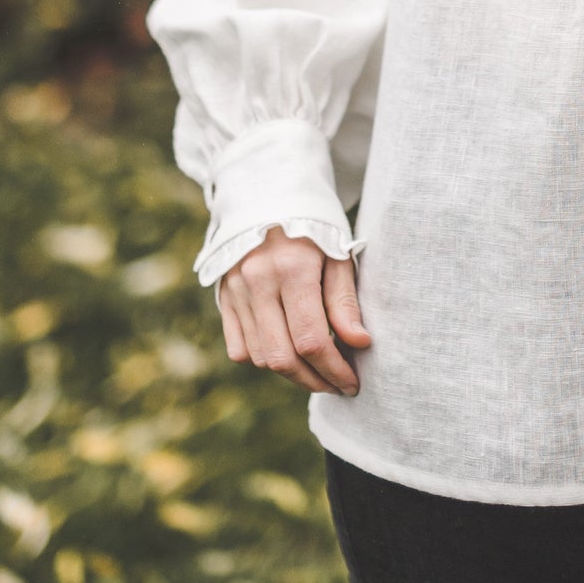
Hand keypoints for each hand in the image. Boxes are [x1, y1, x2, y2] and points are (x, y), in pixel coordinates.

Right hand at [219, 225, 370, 395]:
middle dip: (314, 381)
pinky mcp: (223, 298)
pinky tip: (288, 353)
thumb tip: (360, 344)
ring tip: (317, 372)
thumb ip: (345, 301)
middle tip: (338, 386)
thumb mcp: (338, 253)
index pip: (312, 339)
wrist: (269, 196)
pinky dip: (264, 360)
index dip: (334, 370)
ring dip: (291, 375)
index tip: (353, 383)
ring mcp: (235, 291)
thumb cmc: (314, 226)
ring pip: (260, 358)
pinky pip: (239, 349)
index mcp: (292, 268)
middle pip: (282, 357)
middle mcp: (257, 282)